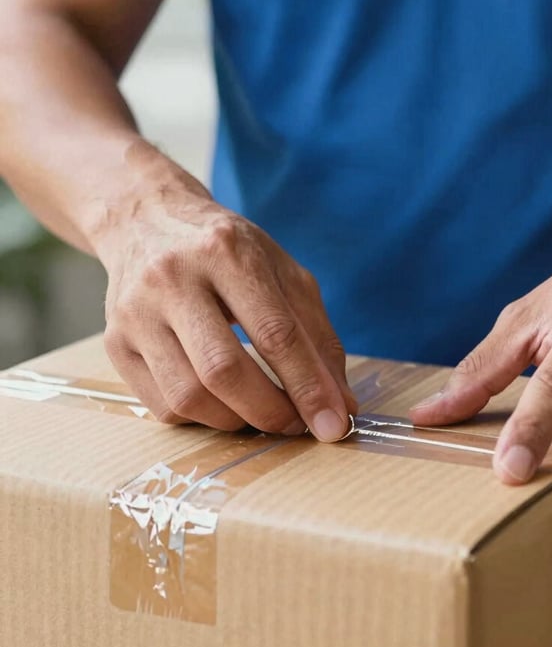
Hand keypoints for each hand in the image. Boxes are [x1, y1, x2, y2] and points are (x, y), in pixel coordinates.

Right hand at [94, 144, 355, 439]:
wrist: (148, 221)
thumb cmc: (228, 252)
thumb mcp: (283, 273)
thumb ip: (317, 336)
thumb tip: (341, 404)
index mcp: (226, 251)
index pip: (274, 332)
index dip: (308, 386)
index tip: (333, 423)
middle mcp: (174, 278)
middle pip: (223, 370)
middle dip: (270, 412)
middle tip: (296, 424)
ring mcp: (136, 312)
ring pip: (189, 395)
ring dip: (237, 420)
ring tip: (260, 411)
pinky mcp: (115, 342)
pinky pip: (163, 405)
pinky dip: (203, 417)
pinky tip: (221, 400)